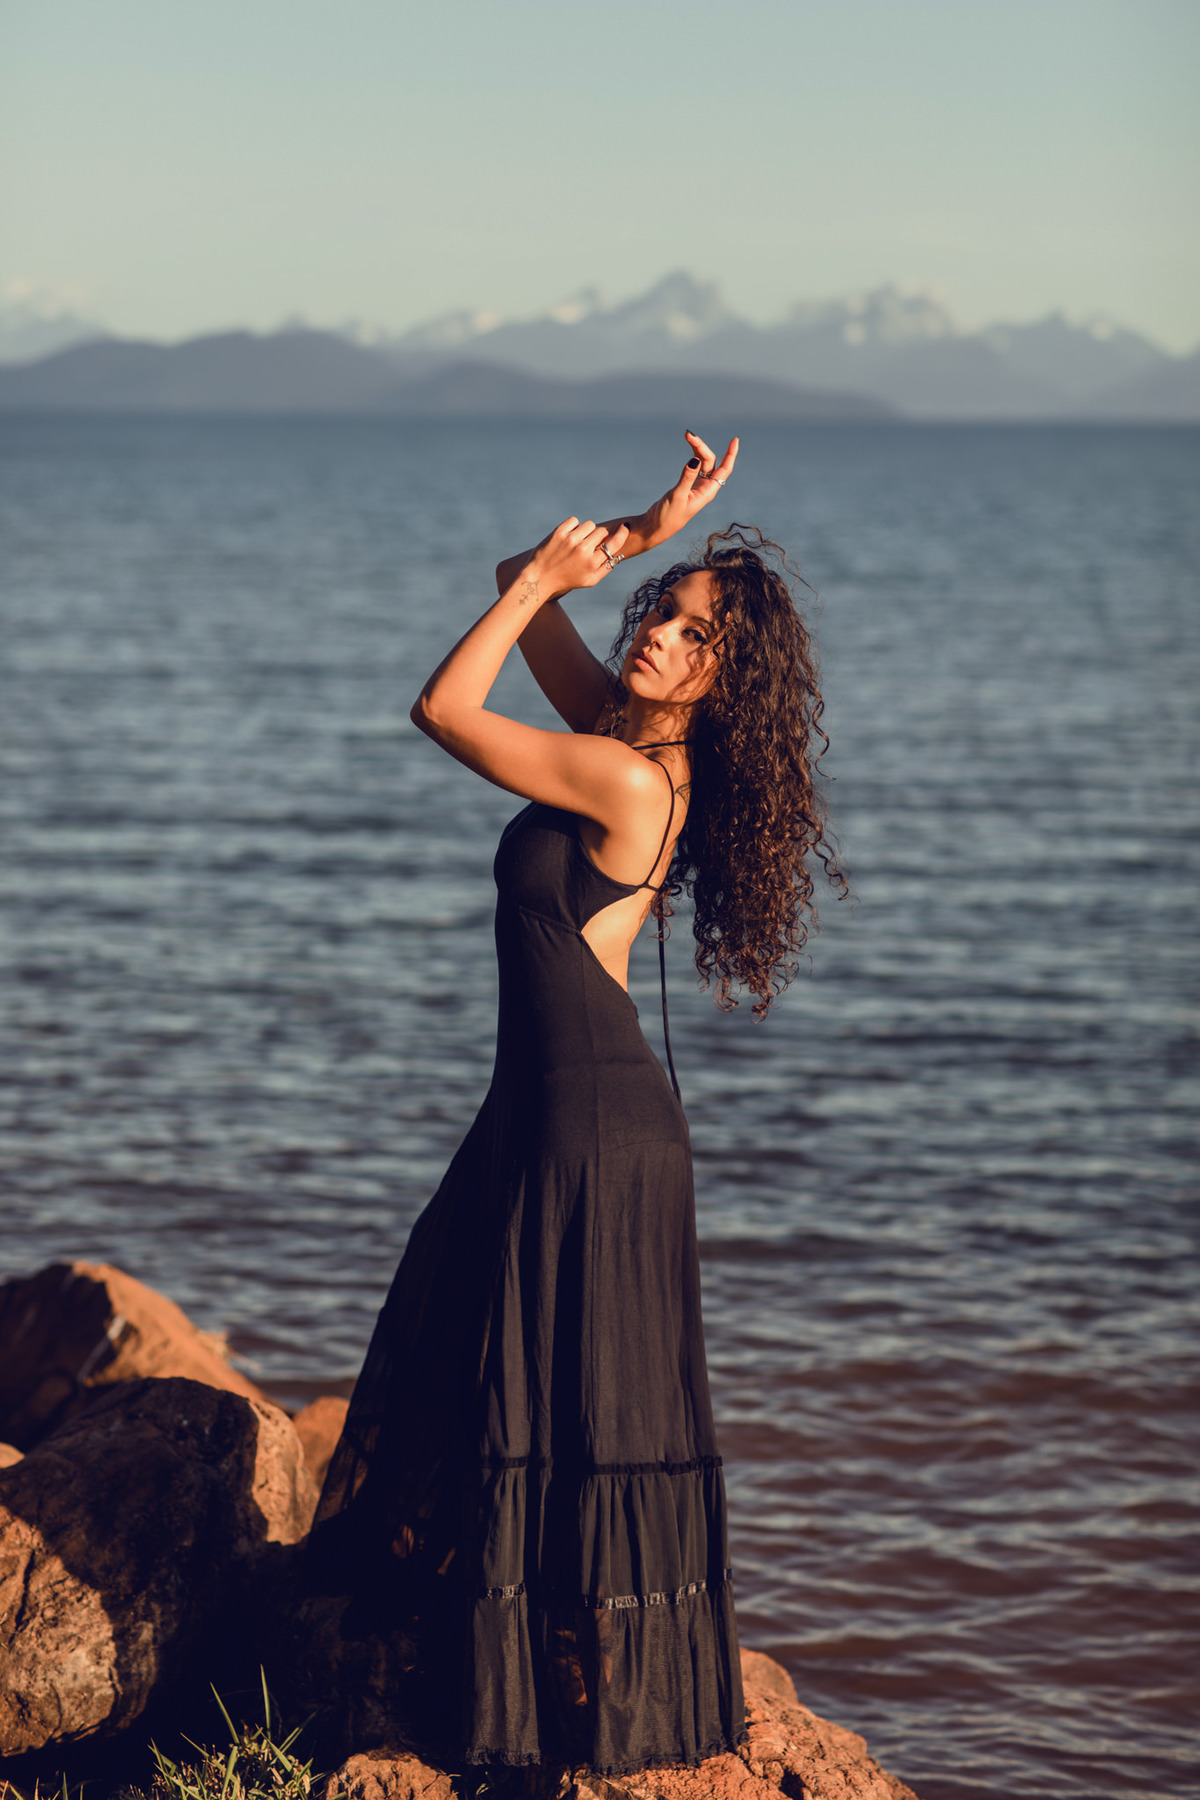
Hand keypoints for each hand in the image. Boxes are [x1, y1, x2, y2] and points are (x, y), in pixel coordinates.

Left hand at [528, 517, 630, 595]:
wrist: (539, 577)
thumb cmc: (567, 580)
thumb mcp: (589, 580)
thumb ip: (606, 568)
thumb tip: (618, 553)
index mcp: (592, 563)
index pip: (614, 544)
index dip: (622, 533)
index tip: (624, 527)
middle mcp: (583, 550)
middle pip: (602, 531)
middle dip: (599, 536)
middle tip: (591, 542)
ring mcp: (570, 540)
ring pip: (589, 524)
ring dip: (587, 530)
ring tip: (579, 541)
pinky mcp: (559, 532)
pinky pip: (574, 520)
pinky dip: (573, 526)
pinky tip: (569, 536)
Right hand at [627, 430, 738, 553]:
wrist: (657, 527)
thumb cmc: (668, 516)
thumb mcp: (677, 496)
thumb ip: (686, 478)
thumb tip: (695, 459)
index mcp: (708, 492)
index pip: (724, 469)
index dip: (731, 455)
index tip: (734, 440)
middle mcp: (705, 487)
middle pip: (710, 461)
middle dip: (701, 447)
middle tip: (687, 435)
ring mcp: (697, 485)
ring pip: (703, 462)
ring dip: (697, 449)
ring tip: (687, 436)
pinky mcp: (688, 485)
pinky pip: (696, 466)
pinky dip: (694, 455)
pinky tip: (690, 448)